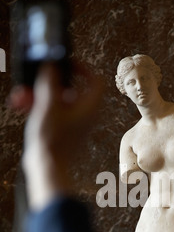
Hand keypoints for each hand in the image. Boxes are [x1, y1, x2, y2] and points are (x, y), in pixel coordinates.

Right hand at [9, 63, 103, 209]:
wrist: (47, 168)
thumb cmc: (52, 142)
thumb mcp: (48, 106)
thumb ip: (50, 82)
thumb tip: (51, 65)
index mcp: (89, 108)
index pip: (95, 81)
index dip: (83, 68)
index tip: (66, 63)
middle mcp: (84, 115)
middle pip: (69, 90)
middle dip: (47, 84)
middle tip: (33, 82)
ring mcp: (74, 123)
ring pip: (57, 101)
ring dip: (38, 95)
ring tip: (21, 98)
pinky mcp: (63, 130)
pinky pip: (52, 112)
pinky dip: (39, 107)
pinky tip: (22, 106)